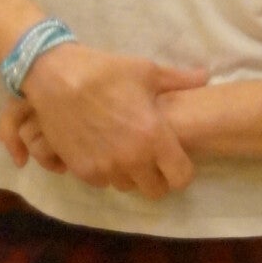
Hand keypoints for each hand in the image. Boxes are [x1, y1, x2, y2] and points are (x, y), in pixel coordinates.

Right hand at [0, 44, 208, 197]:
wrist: (56, 77)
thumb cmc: (105, 72)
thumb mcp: (146, 71)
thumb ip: (179, 80)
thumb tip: (205, 76)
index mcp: (154, 139)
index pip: (181, 177)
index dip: (181, 171)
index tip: (175, 160)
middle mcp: (132, 160)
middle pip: (155, 190)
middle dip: (156, 178)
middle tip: (150, 160)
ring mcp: (105, 168)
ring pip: (127, 186)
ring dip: (129, 174)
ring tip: (124, 152)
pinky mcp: (81, 170)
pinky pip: (101, 182)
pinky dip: (104, 171)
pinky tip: (102, 151)